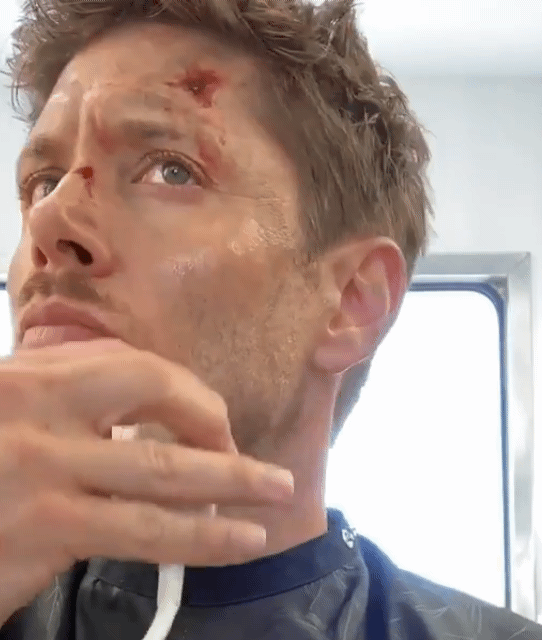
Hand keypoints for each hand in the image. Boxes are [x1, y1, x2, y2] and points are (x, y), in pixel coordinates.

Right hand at [0, 339, 293, 624]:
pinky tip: (233, 543)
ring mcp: (41, 470)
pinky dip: (197, 538)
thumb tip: (133, 402)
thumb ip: (61, 398)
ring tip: (278, 494)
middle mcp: (38, 411)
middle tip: (259, 455)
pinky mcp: (42, 532)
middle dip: (218, 426)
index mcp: (31, 376)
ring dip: (232, 481)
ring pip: (161, 471)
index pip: (135, 365)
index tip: (210, 425)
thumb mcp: (10, 410)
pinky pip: (141, 531)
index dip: (186, 393)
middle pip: (155, 398)